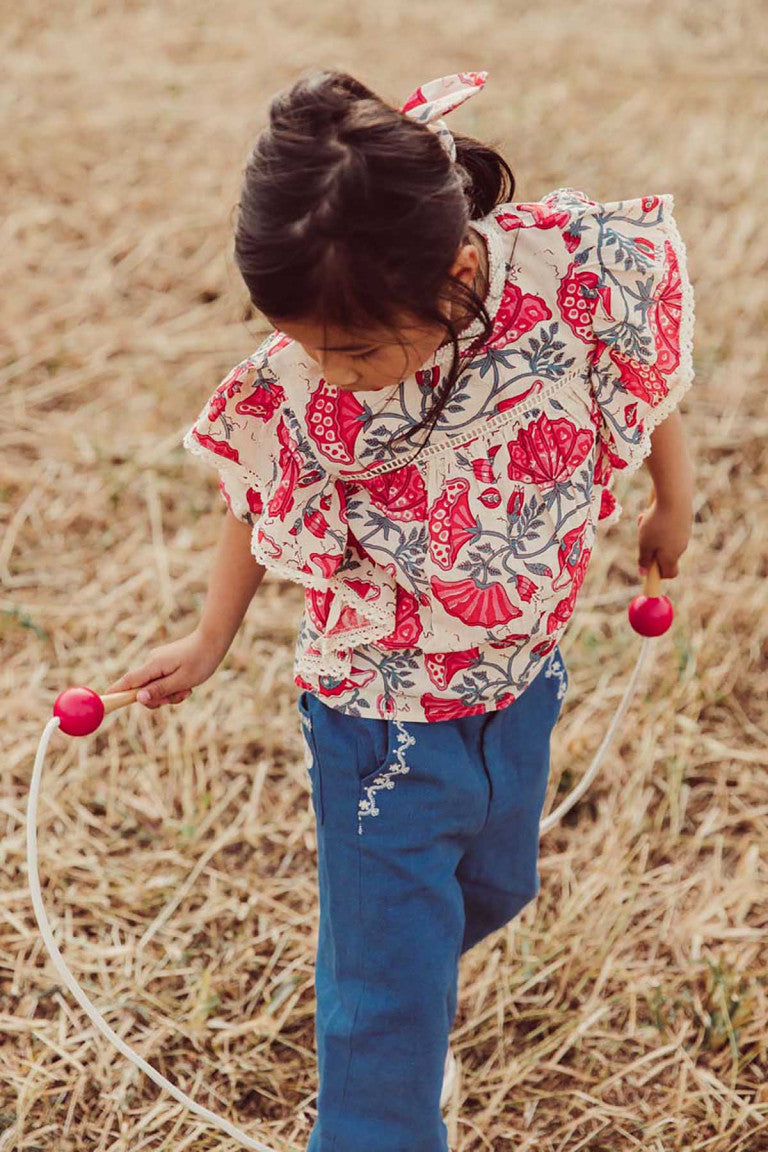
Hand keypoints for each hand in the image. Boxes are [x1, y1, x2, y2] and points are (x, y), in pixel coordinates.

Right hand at [102, 628, 226, 709]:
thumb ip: (159, 690)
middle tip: (180, 696)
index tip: (104, 701)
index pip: (128, 681)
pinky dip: (173, 687)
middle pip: (142, 690)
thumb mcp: (181, 681)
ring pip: (155, 688)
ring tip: (187, 689)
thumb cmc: (200, 661)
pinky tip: (187, 684)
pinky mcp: (164, 664)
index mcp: (153, 666)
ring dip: (170, 694)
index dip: (116, 692)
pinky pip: (162, 682)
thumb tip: (138, 698)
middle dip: (159, 698)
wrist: (212, 641)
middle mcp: (151, 663)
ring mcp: (157, 663)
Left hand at [637, 497, 692, 578]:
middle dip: (650, 546)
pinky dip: (658, 520)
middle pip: (664, 554)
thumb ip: (644, 559)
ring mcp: (684, 534)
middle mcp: (681, 547)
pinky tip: (652, 509)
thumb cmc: (657, 524)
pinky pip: (668, 526)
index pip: (670, 573)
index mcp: (671, 557)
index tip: (648, 566)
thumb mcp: (644, 544)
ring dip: (651, 531)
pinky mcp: (684, 521)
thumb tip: (643, 573)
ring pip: (663, 537)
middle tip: (642, 535)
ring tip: (645, 518)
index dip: (659, 574)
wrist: (675, 498)